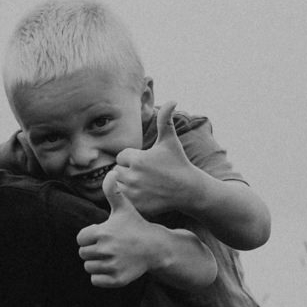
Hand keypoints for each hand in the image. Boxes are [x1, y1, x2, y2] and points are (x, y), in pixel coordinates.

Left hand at [76, 172, 158, 286]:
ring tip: (111, 256)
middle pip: (83, 254)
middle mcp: (106, 250)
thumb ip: (113, 191)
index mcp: (102, 232)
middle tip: (108, 247)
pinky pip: (96, 281)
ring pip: (89, 268)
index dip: (89, 237)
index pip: (81, 239)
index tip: (102, 235)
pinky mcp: (116, 279)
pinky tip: (113, 267)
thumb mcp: (124, 208)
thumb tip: (110, 172)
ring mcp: (112, 266)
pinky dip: (101, 277)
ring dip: (96, 263)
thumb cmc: (136, 225)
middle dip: (92, 250)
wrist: (155, 247)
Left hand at [110, 101, 197, 216]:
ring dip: (127, 184)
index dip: (132, 159)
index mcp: (137, 158)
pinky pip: (123, 200)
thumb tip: (172, 100)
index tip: (146, 163)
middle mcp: (133, 175)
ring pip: (119, 185)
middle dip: (128, 171)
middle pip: (117, 171)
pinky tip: (143, 194)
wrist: (188, 190)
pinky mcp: (136, 206)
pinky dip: (130, 198)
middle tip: (145, 174)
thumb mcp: (170, 141)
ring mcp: (134, 192)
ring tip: (144, 184)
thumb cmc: (178, 163)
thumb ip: (165, 120)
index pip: (121, 157)